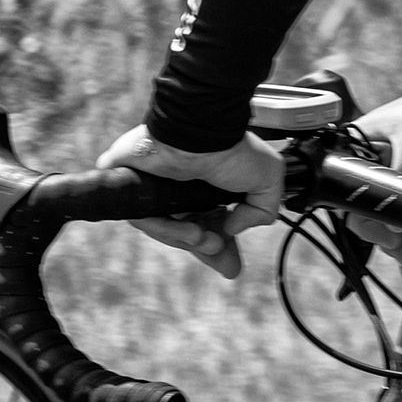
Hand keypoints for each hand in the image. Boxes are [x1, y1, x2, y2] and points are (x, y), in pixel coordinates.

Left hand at [98, 126, 284, 281]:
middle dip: (207, 251)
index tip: (231, 268)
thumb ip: (263, 210)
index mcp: (210, 188)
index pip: (212, 224)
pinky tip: (186, 229)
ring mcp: (157, 190)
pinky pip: (142, 219)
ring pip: (166, 230)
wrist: (200, 134)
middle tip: (221, 259)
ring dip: (188, 240)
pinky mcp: (132, 188)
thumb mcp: (268, 178)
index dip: (222, 249)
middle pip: (188, 234)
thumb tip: (234, 228)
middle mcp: (183, 191)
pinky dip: (164, 228)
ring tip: (204, 238)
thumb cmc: (232, 149)